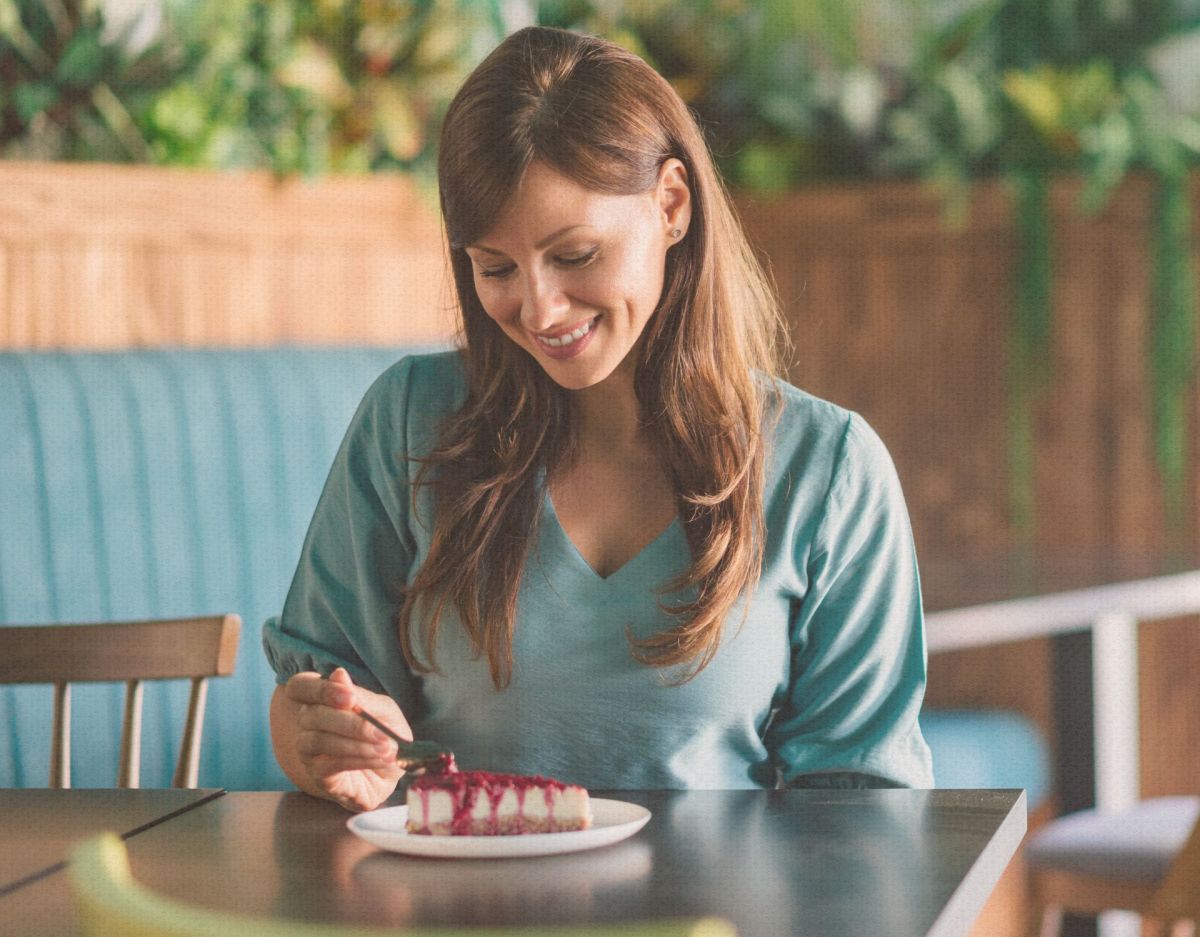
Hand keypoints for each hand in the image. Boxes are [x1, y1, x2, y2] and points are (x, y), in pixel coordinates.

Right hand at [280, 667, 408, 811]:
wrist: (392, 769)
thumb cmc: (384, 733)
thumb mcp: (383, 710)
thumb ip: (362, 696)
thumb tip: (338, 673)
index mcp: (322, 698)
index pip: (300, 686)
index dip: (321, 689)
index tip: (350, 697)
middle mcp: (308, 721)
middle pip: (312, 715)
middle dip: (349, 723)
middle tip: (380, 732)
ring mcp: (308, 749)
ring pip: (318, 740)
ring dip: (356, 745)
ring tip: (384, 748)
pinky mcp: (316, 773)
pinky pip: (329, 765)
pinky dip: (358, 760)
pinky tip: (378, 759)